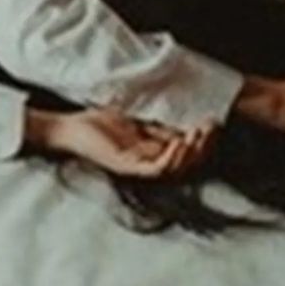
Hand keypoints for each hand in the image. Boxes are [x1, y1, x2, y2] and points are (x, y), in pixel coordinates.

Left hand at [29, 107, 215, 177]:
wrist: (70, 128)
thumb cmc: (99, 123)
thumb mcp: (136, 119)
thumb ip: (158, 123)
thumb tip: (185, 116)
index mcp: (152, 152)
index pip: (187, 153)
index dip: (203, 141)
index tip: (214, 123)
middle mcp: (148, 163)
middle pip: (186, 164)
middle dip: (203, 147)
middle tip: (211, 128)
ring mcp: (137, 167)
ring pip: (174, 169)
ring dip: (190, 153)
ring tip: (197, 134)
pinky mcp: (125, 167)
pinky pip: (154, 169)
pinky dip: (170, 158)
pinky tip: (178, 142)